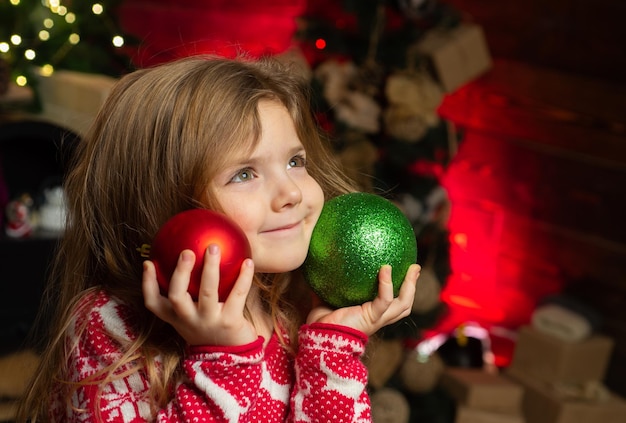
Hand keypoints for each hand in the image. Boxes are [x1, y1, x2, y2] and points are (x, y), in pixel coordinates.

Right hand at [142, 244, 257, 345]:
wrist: (232, 356)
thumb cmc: (211, 327)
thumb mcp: (193, 316)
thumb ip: (188, 294)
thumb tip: (188, 256)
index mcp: (176, 318)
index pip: (153, 303)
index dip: (147, 283)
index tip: (148, 262)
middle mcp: (189, 320)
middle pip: (176, 297)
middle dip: (180, 272)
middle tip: (187, 251)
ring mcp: (209, 321)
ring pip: (207, 292)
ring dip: (210, 268)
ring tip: (213, 248)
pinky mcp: (230, 322)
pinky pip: (237, 294)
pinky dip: (243, 277)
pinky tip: (248, 262)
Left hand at [306, 264, 420, 335]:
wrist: (319, 338)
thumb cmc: (322, 324)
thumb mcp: (327, 301)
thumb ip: (329, 288)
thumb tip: (323, 270)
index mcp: (371, 315)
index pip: (392, 303)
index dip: (401, 289)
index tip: (404, 270)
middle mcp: (378, 318)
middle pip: (405, 304)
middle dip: (412, 286)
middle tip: (415, 267)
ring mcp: (377, 319)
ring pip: (403, 304)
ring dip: (410, 285)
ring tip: (413, 267)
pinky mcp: (371, 317)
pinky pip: (384, 300)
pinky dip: (387, 284)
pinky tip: (386, 269)